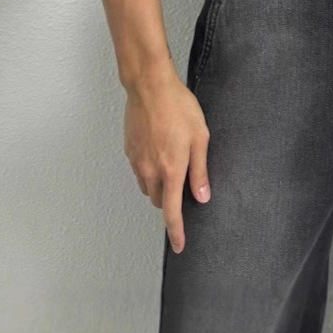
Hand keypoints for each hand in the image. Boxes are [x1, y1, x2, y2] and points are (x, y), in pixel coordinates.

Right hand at [124, 68, 211, 254]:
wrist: (150, 87)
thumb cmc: (179, 108)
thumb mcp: (200, 138)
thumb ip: (200, 170)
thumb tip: (202, 196)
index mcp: (171, 171)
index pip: (172, 212)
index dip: (176, 231)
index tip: (178, 246)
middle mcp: (150, 171)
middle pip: (159, 201)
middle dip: (171, 201)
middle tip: (185, 182)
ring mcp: (137, 162)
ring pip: (148, 187)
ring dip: (160, 185)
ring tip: (173, 162)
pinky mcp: (129, 151)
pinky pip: (140, 171)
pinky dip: (150, 170)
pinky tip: (160, 150)